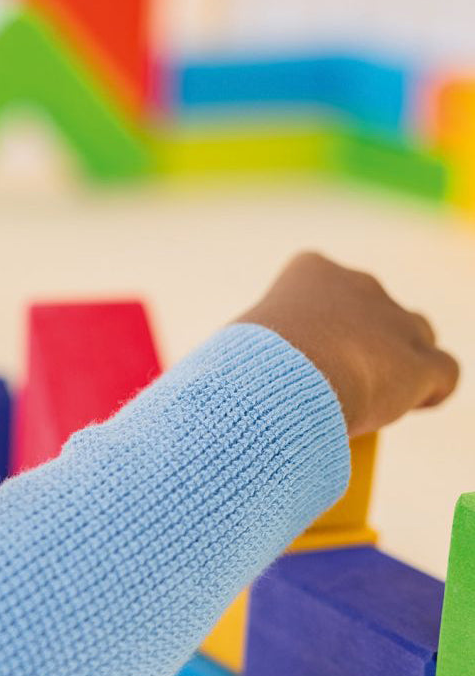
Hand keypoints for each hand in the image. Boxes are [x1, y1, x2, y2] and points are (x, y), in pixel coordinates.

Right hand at [236, 252, 458, 435]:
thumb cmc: (244, 367)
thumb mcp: (238, 345)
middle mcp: (359, 284)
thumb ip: (254, 347)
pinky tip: (417, 404)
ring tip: (376, 393)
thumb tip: (231, 379)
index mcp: (312, 271)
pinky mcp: (420, 363)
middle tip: (334, 377)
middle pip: (374, 307)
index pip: (323, 279)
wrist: (277, 385)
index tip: (307, 349)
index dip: (321, 317)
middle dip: (362, 337)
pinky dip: (432, 389)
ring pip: (416, 333)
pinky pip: (444, 371)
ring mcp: (395, 321)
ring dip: (400, 359)